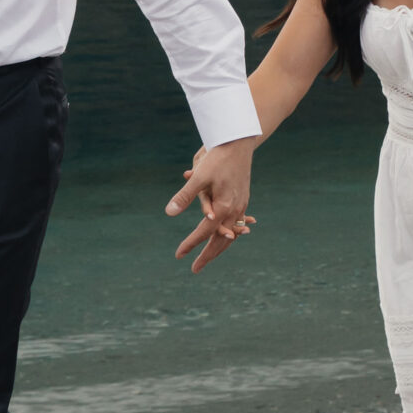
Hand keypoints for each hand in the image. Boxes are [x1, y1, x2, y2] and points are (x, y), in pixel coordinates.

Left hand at [165, 136, 257, 273]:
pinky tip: (228, 235)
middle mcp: (234, 210)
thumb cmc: (217, 158)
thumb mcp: (199, 176)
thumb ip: (185, 196)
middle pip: (220, 241)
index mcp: (222, 207)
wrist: (239, 143)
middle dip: (208, 256)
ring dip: (220, 247)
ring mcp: (241, 206)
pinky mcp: (243, 199)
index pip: (203, 232)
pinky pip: (237, 223)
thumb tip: (169, 212)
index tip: (179, 255)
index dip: (190, 244)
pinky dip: (231, 233)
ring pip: (231, 234)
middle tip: (195, 269)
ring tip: (209, 256)